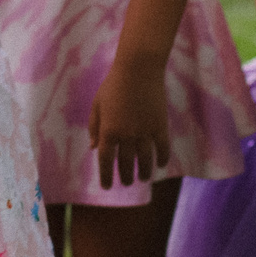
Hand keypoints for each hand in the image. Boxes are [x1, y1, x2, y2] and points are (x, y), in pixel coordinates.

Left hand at [88, 51, 173, 189]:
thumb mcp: (97, 104)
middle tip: (127, 182)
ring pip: (145, 160)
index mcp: (108, 130)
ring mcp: (144, 132)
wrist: (138, 69)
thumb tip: (93, 148)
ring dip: (144, 172)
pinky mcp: (160, 126)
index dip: (106, 176)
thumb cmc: (113, 85)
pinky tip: (161, 165)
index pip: (106, 161)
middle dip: (126, 176)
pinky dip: (162, 158)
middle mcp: (126, 135)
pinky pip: (162, 148)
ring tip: (143, 179)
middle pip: (126, 163)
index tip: (107, 187)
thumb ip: (94, 127)